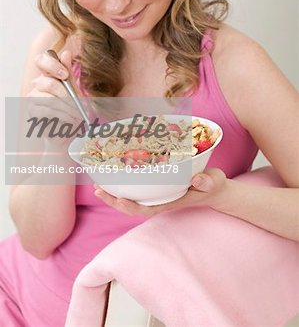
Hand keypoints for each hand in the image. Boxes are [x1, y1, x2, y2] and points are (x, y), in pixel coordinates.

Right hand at [26, 50, 83, 149]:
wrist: (71, 129)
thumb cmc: (74, 107)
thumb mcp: (76, 88)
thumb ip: (69, 71)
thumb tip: (66, 52)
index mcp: (48, 73)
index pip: (42, 60)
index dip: (52, 65)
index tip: (65, 75)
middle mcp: (38, 83)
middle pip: (48, 83)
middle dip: (67, 95)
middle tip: (80, 104)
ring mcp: (33, 97)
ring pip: (49, 99)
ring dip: (67, 108)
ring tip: (78, 115)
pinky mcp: (32, 112)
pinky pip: (46, 112)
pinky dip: (61, 116)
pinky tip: (70, 120)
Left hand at [94, 168, 226, 216]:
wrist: (213, 188)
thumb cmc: (212, 186)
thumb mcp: (213, 182)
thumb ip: (207, 182)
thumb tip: (198, 179)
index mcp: (170, 201)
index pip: (146, 208)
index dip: (131, 206)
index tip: (118, 199)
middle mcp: (160, 200)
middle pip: (132, 205)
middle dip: (113, 200)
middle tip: (97, 190)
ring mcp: (157, 194)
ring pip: (132, 198)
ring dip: (114, 193)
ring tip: (98, 185)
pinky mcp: (157, 187)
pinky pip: (137, 189)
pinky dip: (125, 184)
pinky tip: (115, 176)